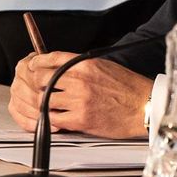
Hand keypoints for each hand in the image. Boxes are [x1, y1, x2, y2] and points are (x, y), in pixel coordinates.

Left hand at [9, 52, 149, 137]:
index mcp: (86, 64)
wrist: (145, 106)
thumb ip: (82, 66)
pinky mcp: (80, 119)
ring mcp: (79, 100)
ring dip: (40, 102)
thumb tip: (61, 68)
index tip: (32, 66)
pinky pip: (53, 118)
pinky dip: (49, 118)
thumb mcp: (105, 66)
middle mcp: (80, 80)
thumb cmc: (129, 87)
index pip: (51, 58)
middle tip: (36, 88)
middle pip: (41, 79)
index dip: (36, 62)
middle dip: (35, 83)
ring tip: (44, 104)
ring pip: (43, 99)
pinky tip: (54, 118)